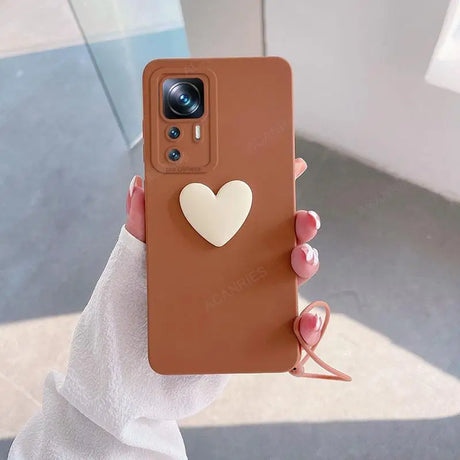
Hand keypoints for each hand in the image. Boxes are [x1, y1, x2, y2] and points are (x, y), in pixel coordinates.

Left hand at [125, 158, 322, 344]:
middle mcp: (234, 273)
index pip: (245, 213)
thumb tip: (139, 184)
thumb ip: (139, 230)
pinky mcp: (255, 340)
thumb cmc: (126, 321)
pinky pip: (291, 333)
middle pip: (278, 242)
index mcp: (211, 248)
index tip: (291, 166)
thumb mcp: (130, 269)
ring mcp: (247, 305)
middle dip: (299, 225)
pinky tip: (305, 322)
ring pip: (291, 281)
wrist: (126, 382)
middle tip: (302, 220)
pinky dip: (308, 327)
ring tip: (300, 259)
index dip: (270, 190)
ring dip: (308, 264)